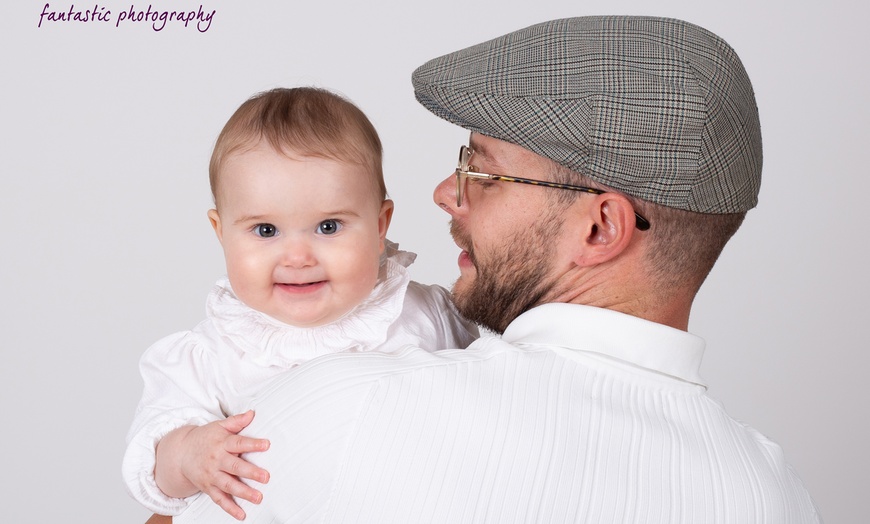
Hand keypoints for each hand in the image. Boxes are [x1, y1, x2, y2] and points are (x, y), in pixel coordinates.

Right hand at [155, 410, 269, 520]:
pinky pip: (219, 499)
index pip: (239, 443)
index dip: (252, 444)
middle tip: (266, 477)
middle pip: (235, 467)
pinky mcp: (208, 487)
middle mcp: (216, 460)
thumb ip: (236, 421)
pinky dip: (230, 508)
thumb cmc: (205, 438)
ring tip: (258, 497)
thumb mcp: (218, 426)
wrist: (180, 453)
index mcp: (222, 444)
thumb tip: (253, 413)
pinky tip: (242, 514)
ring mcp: (211, 476)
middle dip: (251, 472)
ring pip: (228, 485)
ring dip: (243, 492)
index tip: (266, 445)